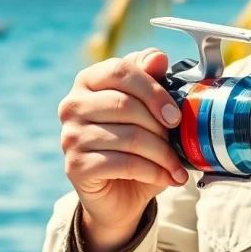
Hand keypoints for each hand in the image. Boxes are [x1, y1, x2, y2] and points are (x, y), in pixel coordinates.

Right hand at [57, 48, 187, 251]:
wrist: (119, 194)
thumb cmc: (136, 145)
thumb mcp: (149, 110)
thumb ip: (152, 80)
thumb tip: (158, 57)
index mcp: (89, 80)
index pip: (122, 71)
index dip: (154, 90)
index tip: (175, 115)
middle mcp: (73, 104)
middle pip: (126, 105)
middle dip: (160, 127)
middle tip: (180, 143)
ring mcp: (70, 136)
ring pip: (129, 137)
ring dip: (162, 154)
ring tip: (177, 164)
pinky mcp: (75, 166)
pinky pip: (124, 163)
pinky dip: (153, 172)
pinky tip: (168, 177)